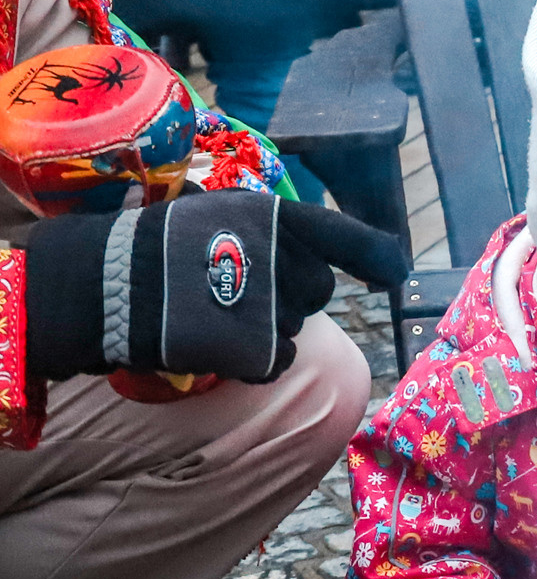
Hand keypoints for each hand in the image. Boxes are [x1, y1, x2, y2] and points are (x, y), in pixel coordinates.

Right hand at [23, 192, 409, 382]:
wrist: (100, 286)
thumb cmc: (151, 249)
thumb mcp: (214, 215)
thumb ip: (269, 233)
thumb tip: (312, 255)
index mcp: (278, 218)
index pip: (349, 238)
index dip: (377, 257)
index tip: (394, 272)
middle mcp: (287, 259)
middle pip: (317, 292)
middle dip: (289, 297)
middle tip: (230, 291)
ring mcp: (275, 306)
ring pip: (295, 329)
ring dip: (264, 329)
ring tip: (208, 313)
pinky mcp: (260, 349)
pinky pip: (277, 363)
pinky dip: (252, 363)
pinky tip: (212, 345)